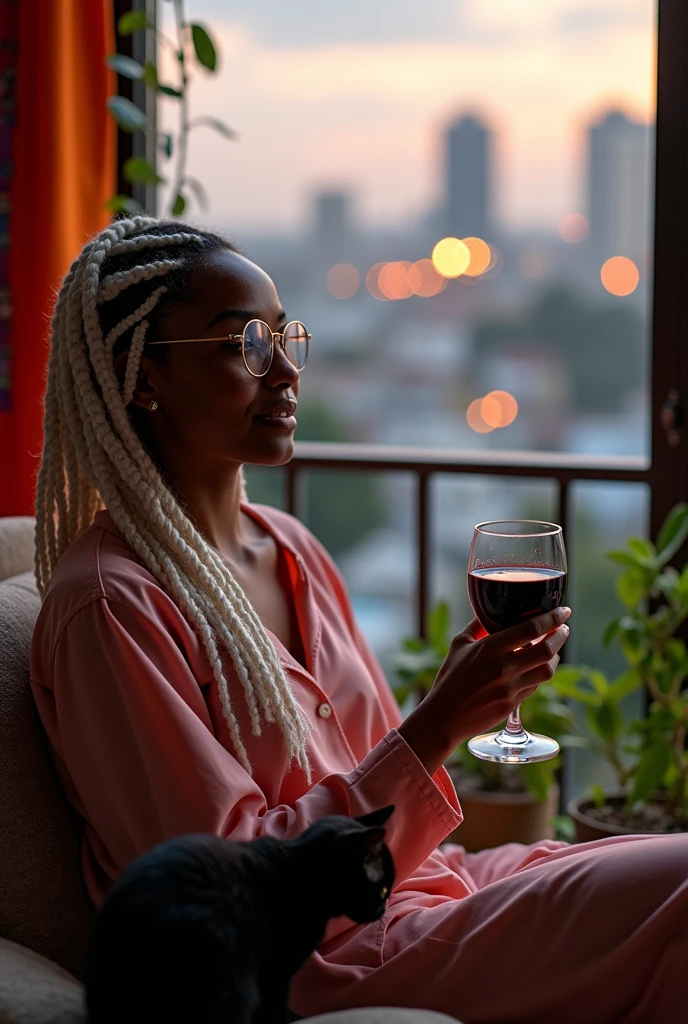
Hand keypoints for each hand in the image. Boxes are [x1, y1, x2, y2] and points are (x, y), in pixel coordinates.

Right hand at [398, 606, 571, 775]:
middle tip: (564, 628)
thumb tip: (490, 612)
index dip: (551, 618)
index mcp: (489, 648)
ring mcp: (510, 688)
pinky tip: (538, 668)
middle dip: (561, 635)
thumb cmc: (449, 678)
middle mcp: (503, 667)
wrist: (444, 717)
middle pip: (547, 649)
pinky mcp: (513, 704)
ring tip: (554, 648)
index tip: (563, 610)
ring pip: (547, 670)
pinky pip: (536, 686)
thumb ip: (477, 626)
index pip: (531, 629)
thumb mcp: (459, 645)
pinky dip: (540, 674)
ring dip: (555, 657)